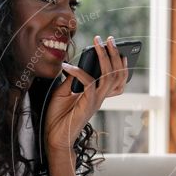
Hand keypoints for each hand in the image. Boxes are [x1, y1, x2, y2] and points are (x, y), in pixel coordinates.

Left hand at [45, 35, 127, 153]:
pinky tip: (67, 67)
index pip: (116, 78)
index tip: (115, 48)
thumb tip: (73, 64)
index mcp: (97, 94)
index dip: (120, 64)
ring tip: (98, 43)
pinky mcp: (88, 104)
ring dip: (104, 57)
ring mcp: (96, 101)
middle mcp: (100, 97)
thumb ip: (72, 79)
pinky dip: (79, 72)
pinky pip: (89, 83)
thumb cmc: (58, 116)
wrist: (55, 136)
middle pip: (117, 74)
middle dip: (114, 54)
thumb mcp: (64, 92)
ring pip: (109, 76)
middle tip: (109, 39)